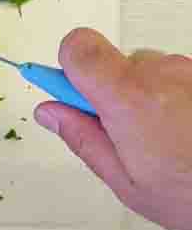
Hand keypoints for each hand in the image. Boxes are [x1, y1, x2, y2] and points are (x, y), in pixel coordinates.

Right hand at [35, 28, 191, 229]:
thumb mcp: (126, 182)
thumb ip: (82, 138)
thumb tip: (50, 113)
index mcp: (130, 99)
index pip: (79, 48)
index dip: (65, 66)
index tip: (63, 89)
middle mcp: (164, 75)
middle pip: (115, 63)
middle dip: (110, 92)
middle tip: (125, 135)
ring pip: (150, 70)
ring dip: (147, 97)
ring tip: (167, 141)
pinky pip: (180, 78)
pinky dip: (176, 100)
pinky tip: (187, 134)